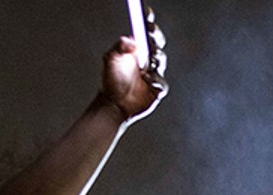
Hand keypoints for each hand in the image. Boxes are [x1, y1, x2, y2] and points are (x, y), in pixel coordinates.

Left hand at [102, 6, 168, 122]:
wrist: (114, 104)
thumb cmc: (111, 80)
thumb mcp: (110, 59)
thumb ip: (119, 46)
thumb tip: (131, 41)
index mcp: (137, 49)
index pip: (145, 31)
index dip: (148, 21)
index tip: (146, 14)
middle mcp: (147, 59)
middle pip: (157, 43)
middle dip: (156, 36)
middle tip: (150, 33)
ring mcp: (154, 73)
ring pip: (161, 61)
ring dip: (154, 60)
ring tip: (144, 65)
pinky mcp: (158, 89)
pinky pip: (162, 83)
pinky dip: (156, 80)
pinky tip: (148, 80)